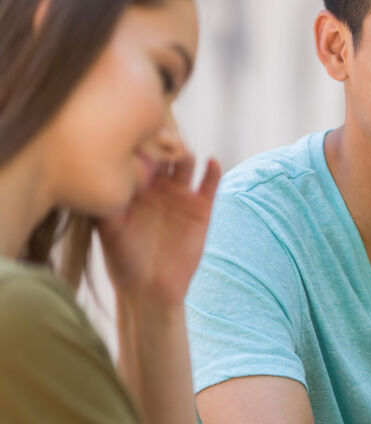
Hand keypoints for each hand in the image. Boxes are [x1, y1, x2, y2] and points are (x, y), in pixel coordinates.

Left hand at [98, 151, 220, 306]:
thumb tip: (104, 174)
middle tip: (158, 135)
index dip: (137, 143)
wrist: (151, 287)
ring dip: (185, 153)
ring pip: (186, 163)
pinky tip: (212, 161)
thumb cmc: (123, 259)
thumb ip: (108, 202)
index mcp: (133, 187)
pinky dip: (213, 170)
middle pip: (163, 153)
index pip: (137, 156)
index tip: (133, 136)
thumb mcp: (108, 230)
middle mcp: (157, 186)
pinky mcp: (202, 208)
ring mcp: (181, 195)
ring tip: (181, 152)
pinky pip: (210, 184)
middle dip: (162, 141)